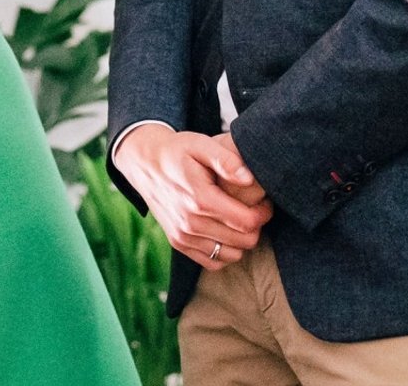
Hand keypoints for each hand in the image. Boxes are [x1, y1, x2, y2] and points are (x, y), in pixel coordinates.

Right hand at [113, 124, 273, 271]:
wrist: (144, 163)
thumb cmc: (177, 151)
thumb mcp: (200, 144)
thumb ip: (226, 160)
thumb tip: (249, 178)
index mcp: (199, 199)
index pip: (246, 221)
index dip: (263, 213)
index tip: (264, 201)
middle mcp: (190, 223)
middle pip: (243, 241)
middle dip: (256, 226)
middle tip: (254, 209)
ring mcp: (183, 236)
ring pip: (231, 255)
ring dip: (241, 240)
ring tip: (239, 220)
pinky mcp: (178, 243)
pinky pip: (213, 262)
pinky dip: (224, 252)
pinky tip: (225, 232)